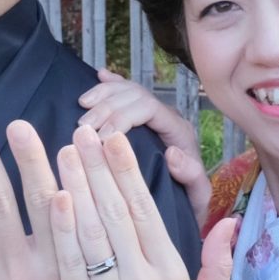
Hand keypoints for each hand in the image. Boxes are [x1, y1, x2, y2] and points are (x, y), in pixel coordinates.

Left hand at [47, 126, 237, 279]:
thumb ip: (217, 262)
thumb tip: (232, 221)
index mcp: (171, 274)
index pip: (146, 210)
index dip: (126, 171)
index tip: (111, 139)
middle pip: (116, 211)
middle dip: (98, 166)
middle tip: (82, 130)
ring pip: (92, 230)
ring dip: (76, 186)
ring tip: (61, 151)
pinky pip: (70, 264)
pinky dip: (61, 229)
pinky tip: (51, 197)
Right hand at [77, 68, 210, 217]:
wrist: (189, 204)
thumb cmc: (189, 201)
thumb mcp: (197, 196)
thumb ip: (192, 177)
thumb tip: (172, 154)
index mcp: (179, 131)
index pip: (148, 109)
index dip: (122, 117)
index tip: (100, 137)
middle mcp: (168, 117)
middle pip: (135, 96)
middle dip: (107, 106)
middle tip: (83, 126)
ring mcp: (155, 115)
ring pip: (128, 90)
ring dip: (103, 94)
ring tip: (82, 107)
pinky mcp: (144, 118)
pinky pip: (127, 92)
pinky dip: (112, 83)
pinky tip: (99, 75)